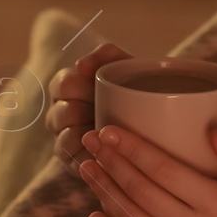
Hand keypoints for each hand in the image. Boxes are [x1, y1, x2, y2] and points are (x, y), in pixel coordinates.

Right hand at [46, 42, 132, 180]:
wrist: (158, 121)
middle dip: (79, 111)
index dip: (76, 85)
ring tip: (102, 132)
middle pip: (58, 114)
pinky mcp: (76, 163)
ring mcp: (67, 140)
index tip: (94, 83)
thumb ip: (106, 54)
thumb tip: (81, 65)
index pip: (61, 85)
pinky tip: (103, 153)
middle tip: (100, 109)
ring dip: (83, 136)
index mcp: (70, 89)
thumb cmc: (136, 89)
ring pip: (63, 140)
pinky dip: (87, 157)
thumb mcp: (126, 66)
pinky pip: (73, 162)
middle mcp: (63, 114)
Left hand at [78, 123, 216, 216]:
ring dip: (105, 191)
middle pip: (141, 191)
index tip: (110, 131)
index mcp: (216, 203)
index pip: (164, 171)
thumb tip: (212, 131)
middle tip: (90, 141)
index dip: (133, 149)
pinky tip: (94, 216)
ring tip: (87, 167)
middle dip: (111, 163)